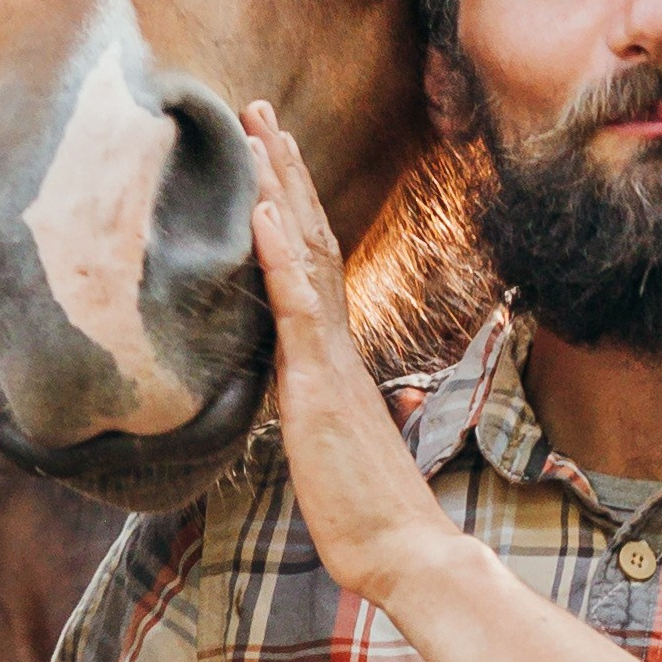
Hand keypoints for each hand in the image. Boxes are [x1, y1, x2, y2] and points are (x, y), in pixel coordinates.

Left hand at [243, 100, 458, 609]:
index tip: (270, 155)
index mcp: (334, 358)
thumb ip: (329, 414)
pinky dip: (280, 253)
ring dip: (280, 187)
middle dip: (282, 171)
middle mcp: (334, 346)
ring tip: (258, 130)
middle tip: (257, 111)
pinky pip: (299, 308)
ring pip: (304, 254)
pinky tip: (264, 209)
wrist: (404, 550)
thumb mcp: (331, 450)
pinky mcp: (320, 386)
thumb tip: (333, 401)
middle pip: (308, 238)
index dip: (289, 206)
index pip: (308, 265)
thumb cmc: (370, 513)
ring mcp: (330, 361)